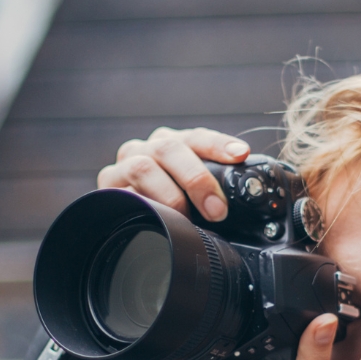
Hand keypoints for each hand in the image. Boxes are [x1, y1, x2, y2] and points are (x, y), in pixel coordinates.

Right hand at [100, 126, 250, 221]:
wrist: (125, 222)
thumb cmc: (171, 209)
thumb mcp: (194, 195)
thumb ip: (215, 191)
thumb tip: (252, 198)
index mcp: (173, 144)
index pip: (197, 137)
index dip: (218, 144)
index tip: (240, 155)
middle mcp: (147, 149)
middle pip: (169, 149)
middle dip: (197, 178)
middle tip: (217, 210)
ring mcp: (124, 166)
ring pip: (143, 167)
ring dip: (170, 194)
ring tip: (187, 218)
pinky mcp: (108, 187)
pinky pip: (122, 192)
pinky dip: (143, 204)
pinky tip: (157, 217)